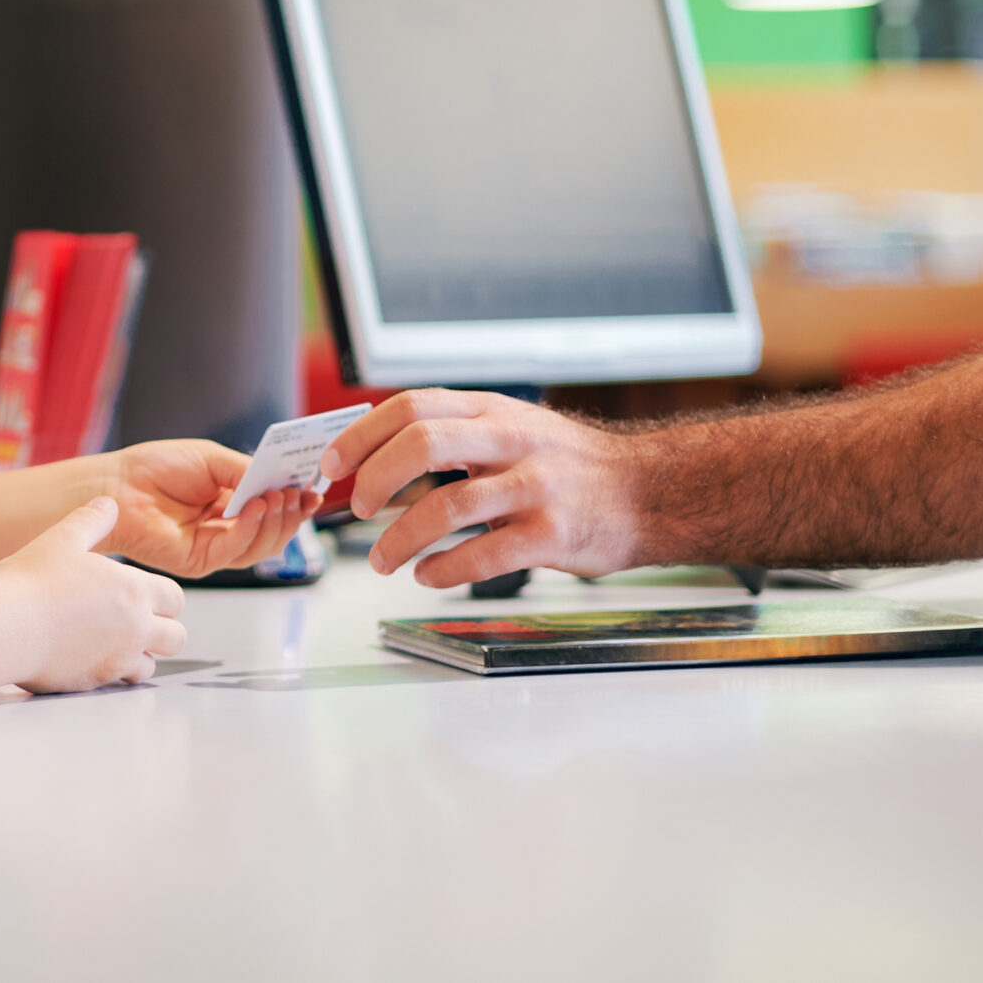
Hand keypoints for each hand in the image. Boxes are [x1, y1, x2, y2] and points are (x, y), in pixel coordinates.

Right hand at [0, 497, 187, 690]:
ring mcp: (119, 658)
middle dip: (163, 631)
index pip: (175, 598)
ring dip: (140, 656)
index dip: (164, 597)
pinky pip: (120, 684)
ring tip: (113, 643)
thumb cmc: (33, 581)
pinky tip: (90, 658)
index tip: (145, 595)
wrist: (9, 626)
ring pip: (151, 666)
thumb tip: (107, 504)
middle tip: (137, 622)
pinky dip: (113, 674)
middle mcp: (135, 627)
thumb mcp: (62, 538)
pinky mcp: (97, 681)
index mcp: (134, 589)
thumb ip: (90, 521)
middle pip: (176, 637)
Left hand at [98, 439, 319, 577]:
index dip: (296, 502)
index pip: (273, 510)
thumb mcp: (211, 460)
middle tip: (298, 493)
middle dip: (291, 514)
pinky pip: (235, 550)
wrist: (117, 486)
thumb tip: (280, 482)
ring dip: (275, 522)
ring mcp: (215, 548)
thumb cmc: (156, 469)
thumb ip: (246, 472)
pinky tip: (253, 508)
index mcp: (231, 505)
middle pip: (273, 533)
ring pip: (261, 546)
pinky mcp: (201, 561)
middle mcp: (226, 529)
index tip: (314, 488)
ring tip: (277, 496)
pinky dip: (250, 529)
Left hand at [316, 390, 647, 586]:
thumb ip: (455, 432)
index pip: (411, 405)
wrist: (649, 494)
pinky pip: (484, 554)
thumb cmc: (569, 465)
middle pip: (422, 444)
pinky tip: (428, 577)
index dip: (363, 434)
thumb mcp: (512, 426)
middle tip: (355, 508)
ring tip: (383, 559)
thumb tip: (375, 453)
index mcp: (491, 410)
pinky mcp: (553, 534)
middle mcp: (511, 441)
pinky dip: (444, 570)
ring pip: (447, 507)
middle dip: (376, 479)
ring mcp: (534, 487)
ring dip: (400, 538)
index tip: (333, 463)